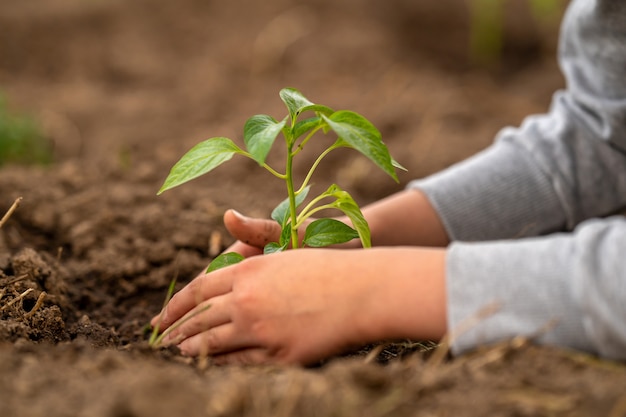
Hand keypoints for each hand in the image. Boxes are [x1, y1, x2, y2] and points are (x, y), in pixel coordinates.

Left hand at [150, 247, 446, 364]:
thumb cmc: (329, 257)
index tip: (160, 317)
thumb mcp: (293, 237)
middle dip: (175, 329)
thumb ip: (255, 230)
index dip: (175, 305)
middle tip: (158, 339)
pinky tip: (211, 364)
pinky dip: (221, 363)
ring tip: (178, 352)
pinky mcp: (281, 353)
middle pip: (199, 318)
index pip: (198, 290)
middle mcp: (248, 299)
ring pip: (214, 343)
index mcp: (248, 269)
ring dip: (192, 348)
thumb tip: (228, 217)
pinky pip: (241, 361)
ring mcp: (262, 328)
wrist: (364, 286)